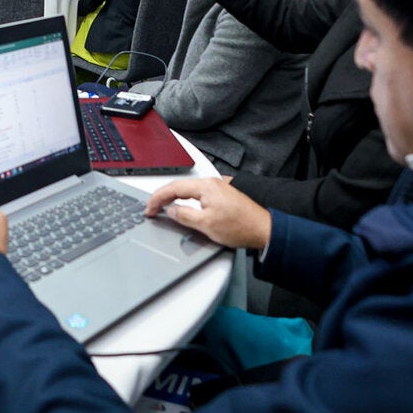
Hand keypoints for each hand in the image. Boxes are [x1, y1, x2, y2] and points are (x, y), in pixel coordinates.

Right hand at [144, 177, 271, 249]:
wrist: (264, 230)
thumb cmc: (240, 227)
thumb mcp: (205, 224)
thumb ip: (184, 215)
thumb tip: (170, 210)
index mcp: (206, 186)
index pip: (173, 188)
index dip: (158, 199)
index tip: (149, 208)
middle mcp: (212, 183)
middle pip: (180, 187)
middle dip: (163, 197)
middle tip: (152, 209)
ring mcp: (218, 188)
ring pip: (188, 190)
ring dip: (174, 198)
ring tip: (163, 208)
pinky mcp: (223, 195)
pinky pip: (198, 194)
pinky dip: (186, 199)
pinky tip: (182, 206)